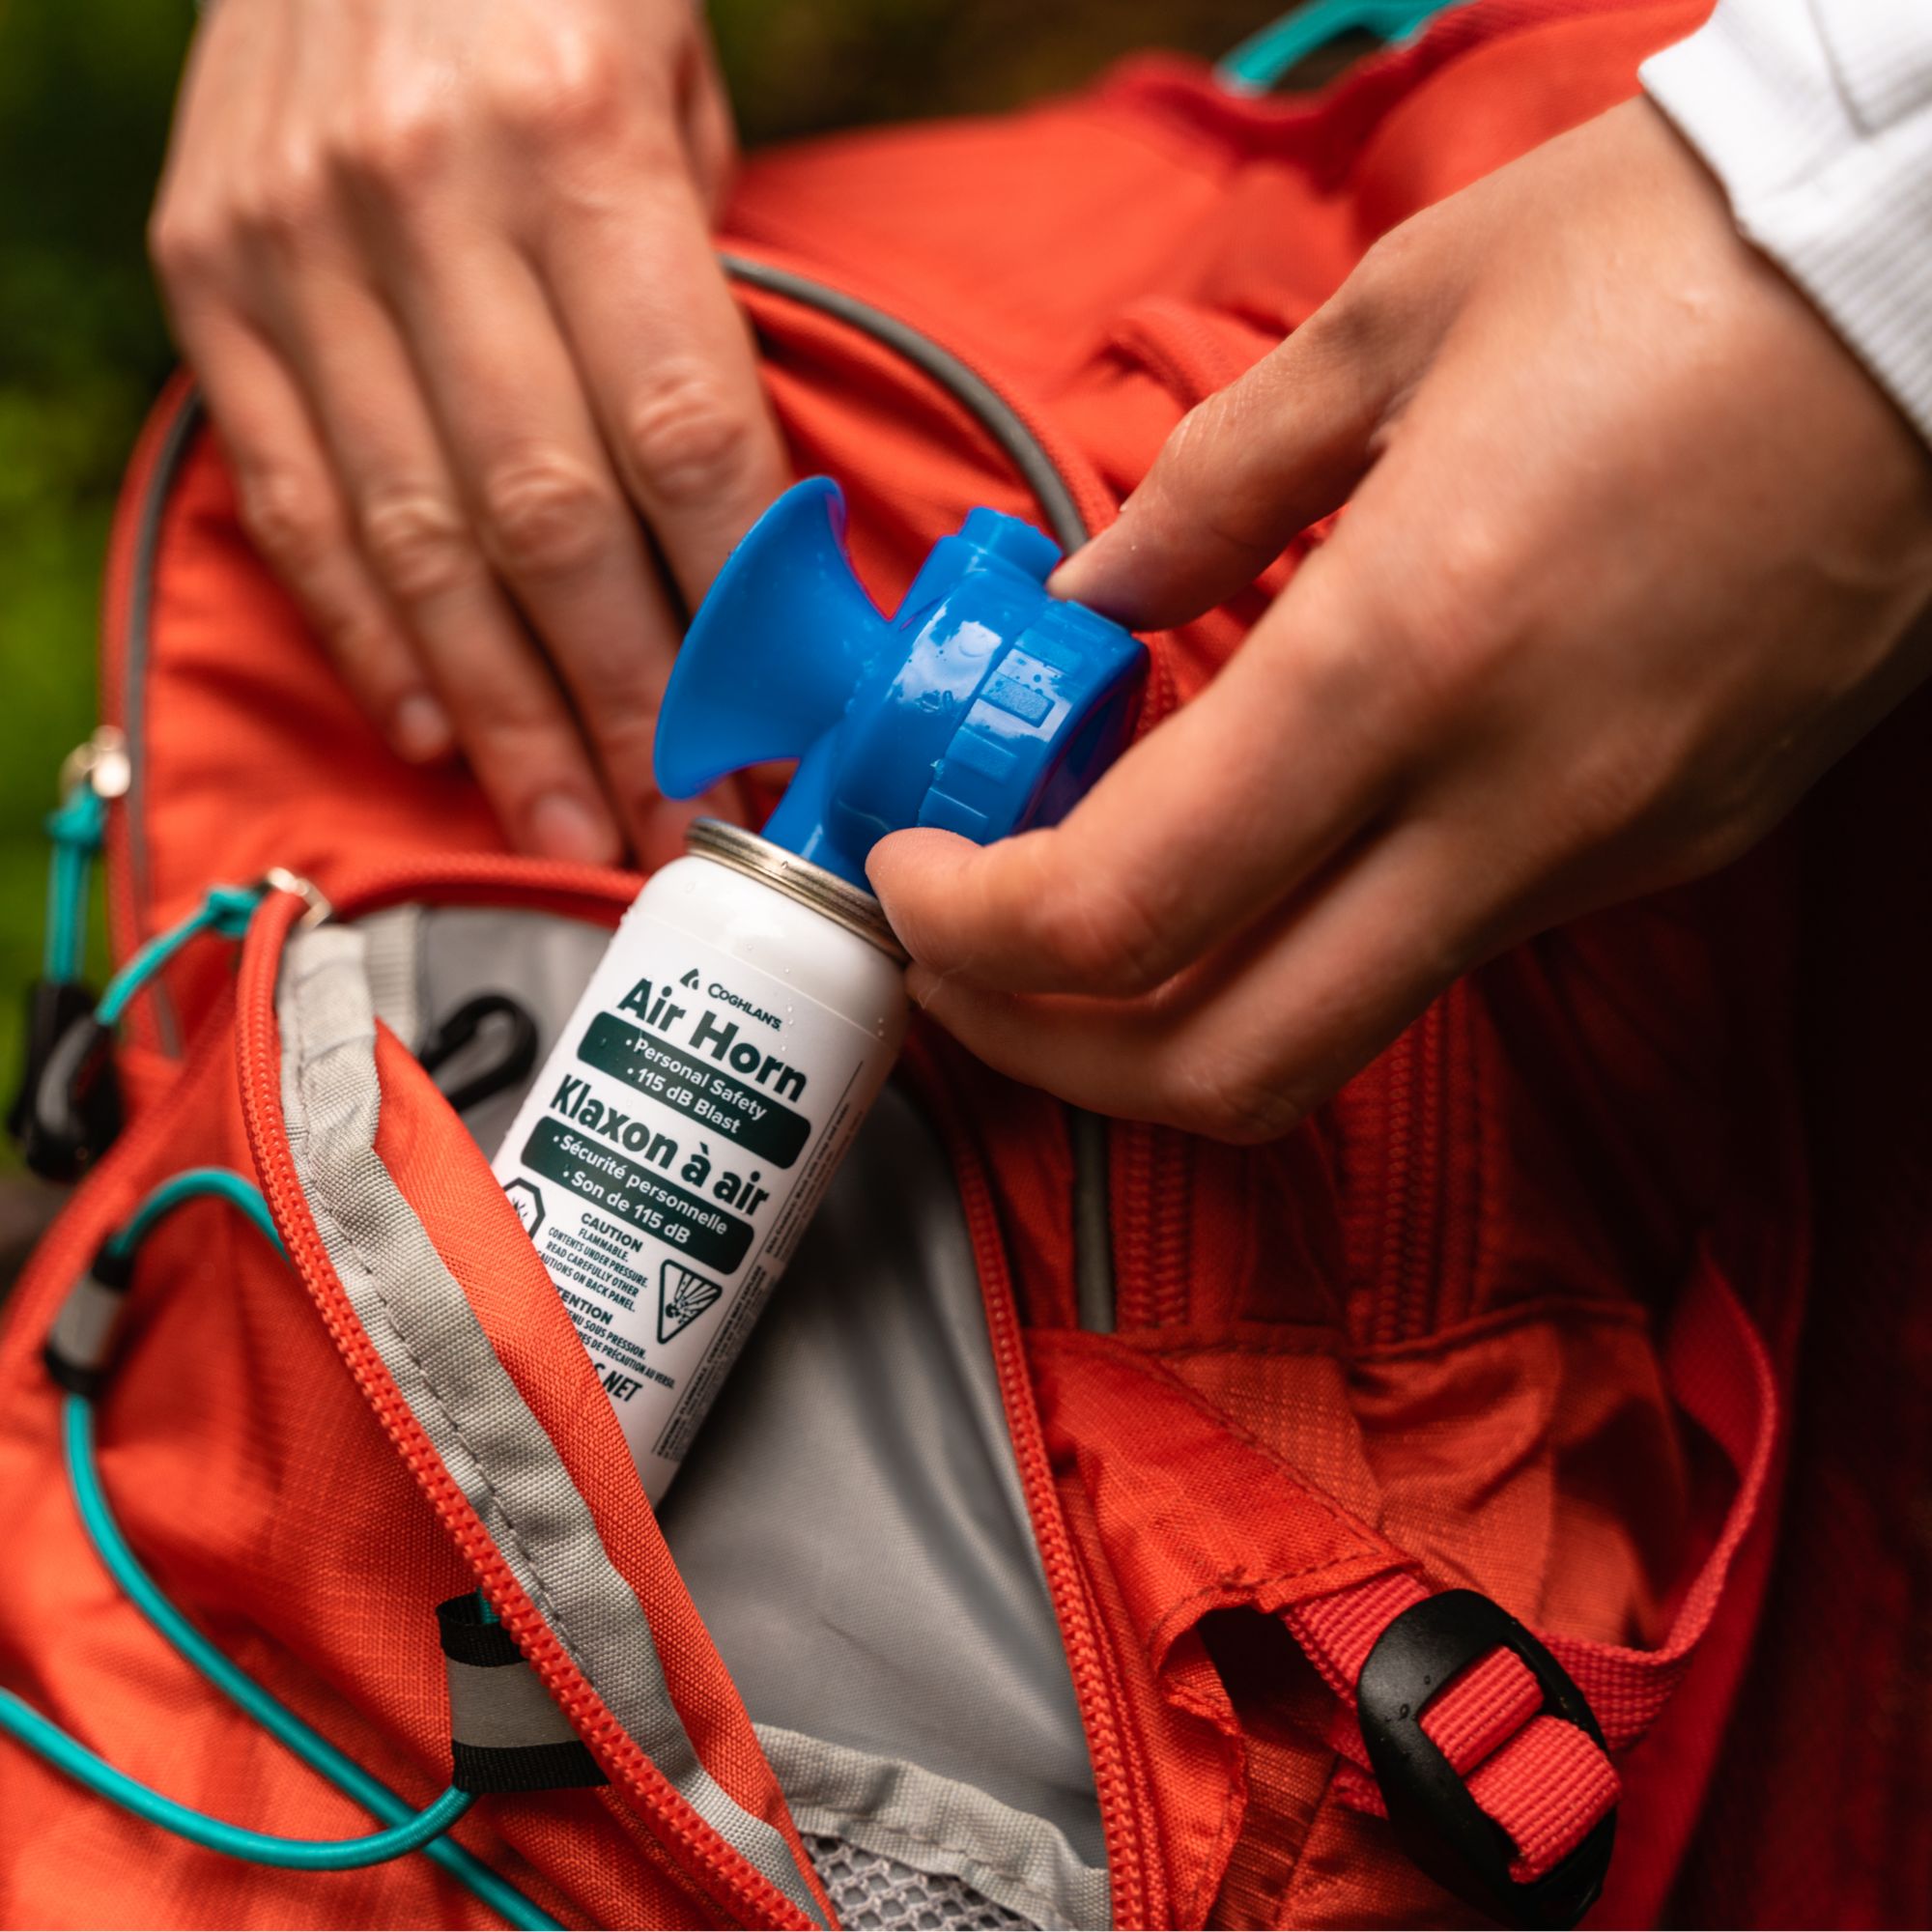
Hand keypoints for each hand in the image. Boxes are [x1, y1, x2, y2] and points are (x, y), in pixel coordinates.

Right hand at [150, 0, 785, 867]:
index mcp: (575, 142)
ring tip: (566, 826)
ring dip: (501, 712)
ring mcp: (293, 241)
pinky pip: (292, 494)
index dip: (737, 614)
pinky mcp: (205, 270)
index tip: (783, 730)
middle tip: (679, 825)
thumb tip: (737, 522)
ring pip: (415, 539)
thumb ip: (697, 297)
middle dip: (625, 703)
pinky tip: (435, 727)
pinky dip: (364, 629)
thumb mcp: (678, 90)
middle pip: (550, 523)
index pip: (682, 441)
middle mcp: (422, 199)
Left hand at [868, 99, 1931, 1141]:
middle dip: (1047, 1054)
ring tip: (1081, 893)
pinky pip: (1444, 948)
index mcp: (1406, 652)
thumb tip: (1094, 598)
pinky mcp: (1665, 854)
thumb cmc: (1675, 262)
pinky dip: (1308, 934)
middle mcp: (1509, 806)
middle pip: (1225, 1071)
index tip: (911, 873)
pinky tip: (1270, 829)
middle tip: (963, 965)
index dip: (971, 933)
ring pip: (1336, 1033)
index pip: (1124, 910)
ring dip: (1169, 1007)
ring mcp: (1601, 856)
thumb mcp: (1389, 325)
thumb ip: (1207, 492)